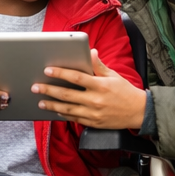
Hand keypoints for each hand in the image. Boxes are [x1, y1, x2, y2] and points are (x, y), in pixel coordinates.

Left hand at [31, 49, 145, 128]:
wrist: (138, 112)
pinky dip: (63, 114)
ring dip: (52, 104)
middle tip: (36, 87)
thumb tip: (90, 52)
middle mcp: (95, 100)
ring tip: (40, 101)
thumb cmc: (125, 91)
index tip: (48, 70)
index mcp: (100, 85)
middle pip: (67, 94)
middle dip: (49, 90)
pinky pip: (74, 118)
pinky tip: (55, 110)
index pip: (76, 78)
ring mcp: (93, 113)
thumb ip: (98, 65)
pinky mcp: (93, 123)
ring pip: (67, 109)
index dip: (61, 73)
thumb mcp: (114, 75)